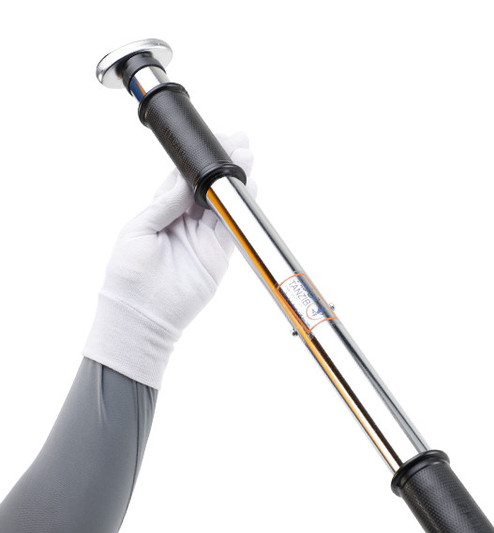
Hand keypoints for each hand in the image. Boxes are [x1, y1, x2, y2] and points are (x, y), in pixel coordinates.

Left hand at [82, 133, 254, 388]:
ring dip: (235, 183)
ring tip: (247, 158)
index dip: (197, 160)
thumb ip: (164, 204)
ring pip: (223, 205)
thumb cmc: (128, 275)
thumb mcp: (138, 229)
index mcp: (162, 213)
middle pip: (208, 188)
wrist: (142, 314)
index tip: (211, 140)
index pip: (183, 179)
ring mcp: (203, 240)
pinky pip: (233, 230)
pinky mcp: (217, 257)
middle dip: (222, 165)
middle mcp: (185, 224)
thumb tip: (183, 178)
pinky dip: (242, 211)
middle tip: (238, 142)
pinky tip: (249, 190)